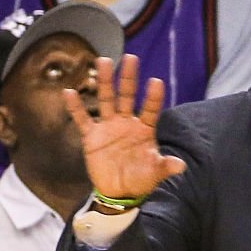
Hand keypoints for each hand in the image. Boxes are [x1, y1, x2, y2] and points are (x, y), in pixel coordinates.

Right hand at [64, 54, 185, 199]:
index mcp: (144, 129)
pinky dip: (76, 107)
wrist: (119, 192)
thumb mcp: (155, 173)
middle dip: (129, 78)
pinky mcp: (92, 136)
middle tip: (131, 57)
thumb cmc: (141, 179)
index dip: (153, 97)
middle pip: (127, 96)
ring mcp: (109, 127)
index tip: (156, 81)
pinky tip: (69, 92)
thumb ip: (166, 166)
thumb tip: (181, 165)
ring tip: (104, 61)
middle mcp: (127, 123)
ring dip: (105, 82)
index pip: (150, 109)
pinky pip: (83, 119)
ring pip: (106, 100)